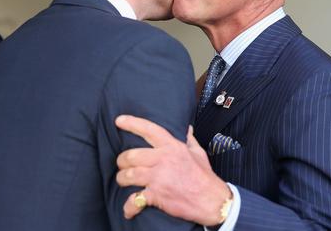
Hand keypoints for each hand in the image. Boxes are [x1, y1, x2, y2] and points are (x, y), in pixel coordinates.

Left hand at [115, 115, 230, 225]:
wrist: (212, 200)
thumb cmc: (204, 177)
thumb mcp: (198, 153)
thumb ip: (189, 140)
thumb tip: (187, 128)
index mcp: (172, 147)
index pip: (149, 130)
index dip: (132, 123)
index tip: (119, 121)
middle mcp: (163, 160)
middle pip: (131, 155)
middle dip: (122, 161)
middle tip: (122, 165)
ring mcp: (158, 177)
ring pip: (128, 175)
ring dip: (122, 179)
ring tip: (123, 181)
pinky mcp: (156, 195)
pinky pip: (135, 200)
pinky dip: (129, 207)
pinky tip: (129, 210)